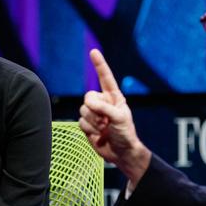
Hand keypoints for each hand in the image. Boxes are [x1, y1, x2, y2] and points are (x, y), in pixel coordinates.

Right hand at [79, 49, 150, 186]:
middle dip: (95, 110)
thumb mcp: (119, 118)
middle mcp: (103, 102)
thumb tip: (88, 104)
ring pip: (82, 111)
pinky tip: (98, 135)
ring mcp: (94, 114)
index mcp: (113, 97)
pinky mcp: (87, 125)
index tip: (93, 52)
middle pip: (88, 97)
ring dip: (93, 122)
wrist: (121, 153)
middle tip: (106, 122)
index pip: (105, 77)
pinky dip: (89, 130)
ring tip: (105, 129)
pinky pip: (80, 122)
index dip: (99, 64)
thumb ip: (104, 108)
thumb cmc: (125, 134)